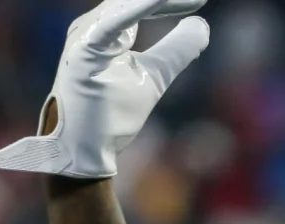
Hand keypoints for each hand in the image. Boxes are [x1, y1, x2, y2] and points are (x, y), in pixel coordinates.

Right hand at [0, 0, 209, 178]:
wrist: (83, 148)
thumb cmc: (111, 114)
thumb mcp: (155, 77)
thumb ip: (175, 51)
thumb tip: (201, 24)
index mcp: (106, 29)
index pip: (141, 4)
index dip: (171, 2)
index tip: (201, 1)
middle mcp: (92, 27)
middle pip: (130, 0)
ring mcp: (85, 37)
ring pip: (123, 6)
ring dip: (156, 1)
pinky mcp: (83, 53)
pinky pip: (111, 24)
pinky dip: (136, 9)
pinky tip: (158, 1)